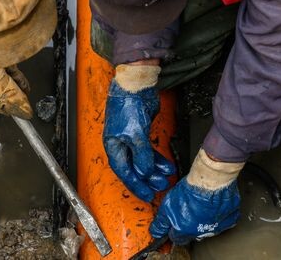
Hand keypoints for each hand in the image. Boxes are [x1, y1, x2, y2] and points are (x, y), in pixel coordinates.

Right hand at [103, 63, 175, 201]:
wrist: (136, 85)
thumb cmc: (128, 106)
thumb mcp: (136, 135)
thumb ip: (141, 156)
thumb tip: (145, 172)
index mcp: (113, 145)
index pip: (124, 171)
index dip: (135, 185)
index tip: (146, 195)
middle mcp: (121, 143)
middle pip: (133, 167)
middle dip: (147, 179)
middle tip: (159, 187)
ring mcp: (131, 137)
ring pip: (143, 159)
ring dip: (154, 169)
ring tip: (166, 177)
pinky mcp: (142, 130)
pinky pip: (150, 150)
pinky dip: (158, 158)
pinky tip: (167, 164)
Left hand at [150, 150, 242, 244]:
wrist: (211, 179)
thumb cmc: (191, 189)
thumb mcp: (168, 204)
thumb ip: (161, 221)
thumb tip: (156, 232)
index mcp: (185, 229)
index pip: (176, 238)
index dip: (173, 230)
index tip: (174, 223)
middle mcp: (201, 231)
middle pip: (192, 234)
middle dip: (188, 225)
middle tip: (188, 211)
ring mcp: (216, 226)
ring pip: (208, 228)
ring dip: (203, 220)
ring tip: (201, 205)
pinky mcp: (229, 219)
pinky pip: (223, 221)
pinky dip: (219, 215)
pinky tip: (214, 206)